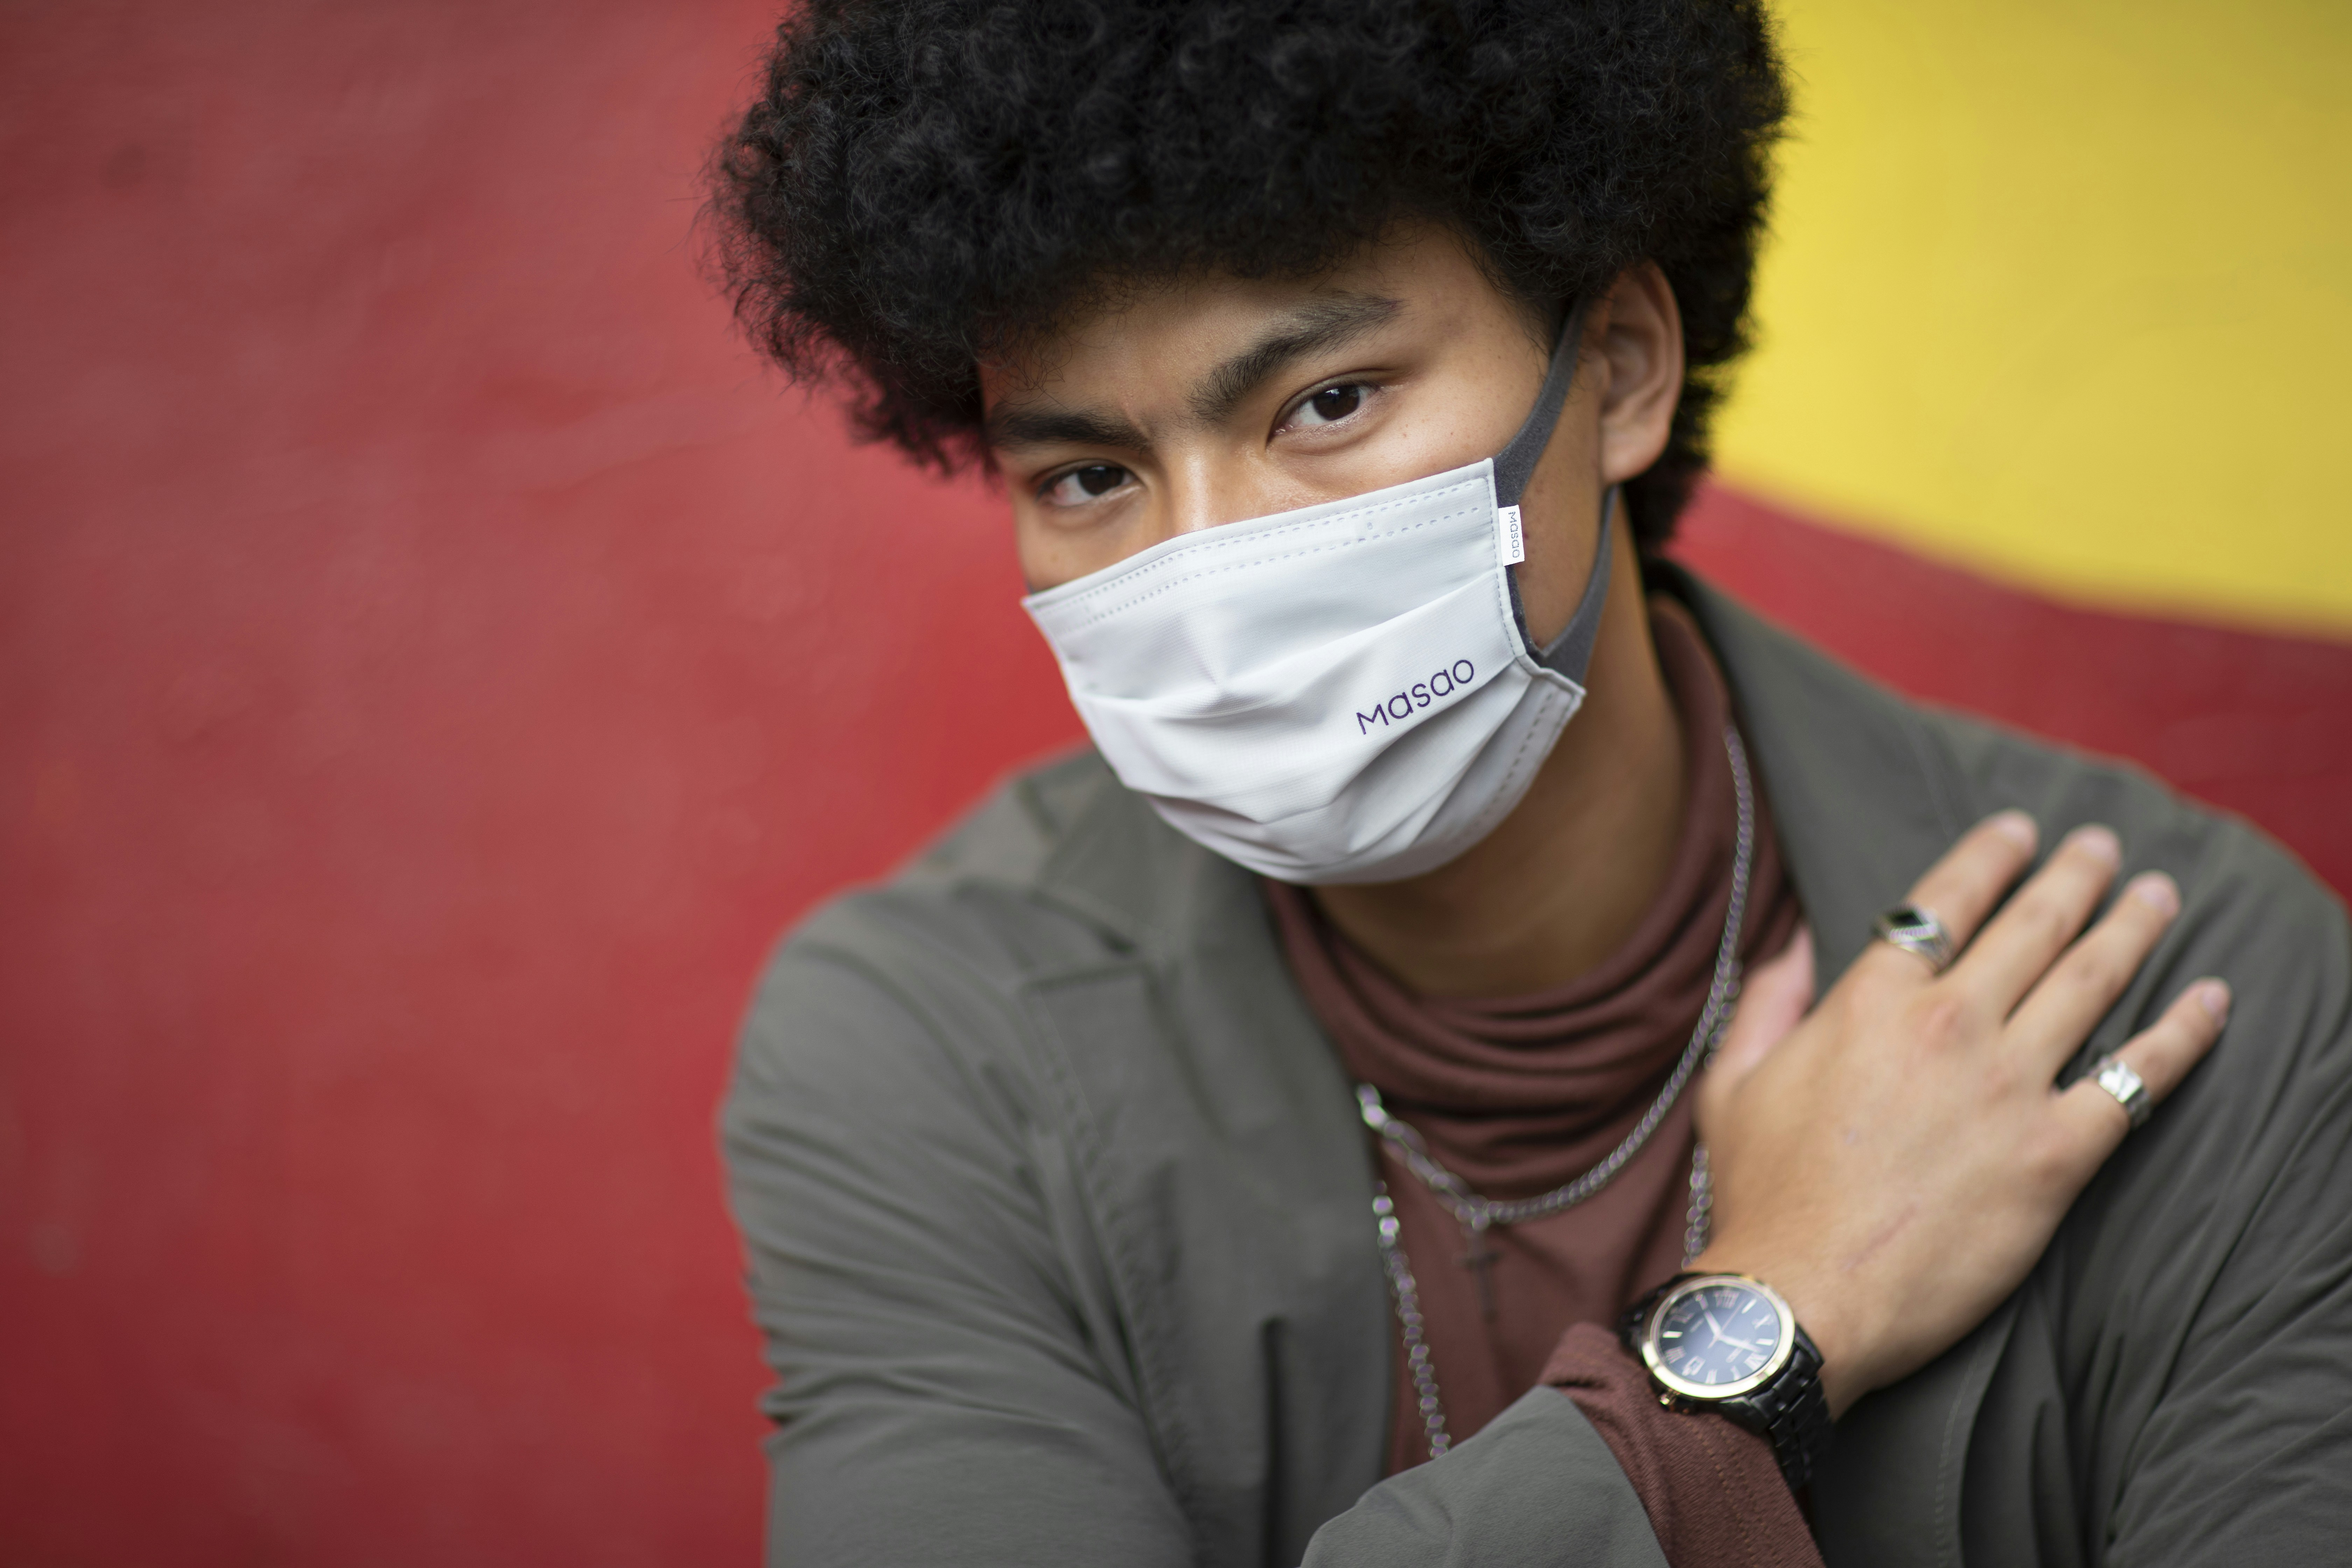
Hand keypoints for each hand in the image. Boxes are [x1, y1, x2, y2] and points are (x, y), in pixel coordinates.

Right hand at [1689, 812, 2229, 1417]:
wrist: (1802, 1296)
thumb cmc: (1761, 1193)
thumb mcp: (1734, 1080)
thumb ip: (1767, 1000)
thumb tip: (1796, 942)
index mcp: (1870, 1002)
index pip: (1944, 901)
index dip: (1989, 856)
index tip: (2020, 830)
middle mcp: (1948, 1026)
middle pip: (2031, 927)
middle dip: (2073, 877)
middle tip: (2100, 848)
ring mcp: (2007, 1087)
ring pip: (2091, 983)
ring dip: (2133, 928)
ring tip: (2158, 897)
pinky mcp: (2055, 1155)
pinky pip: (2138, 1081)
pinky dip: (2184, 1034)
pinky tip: (2212, 1001)